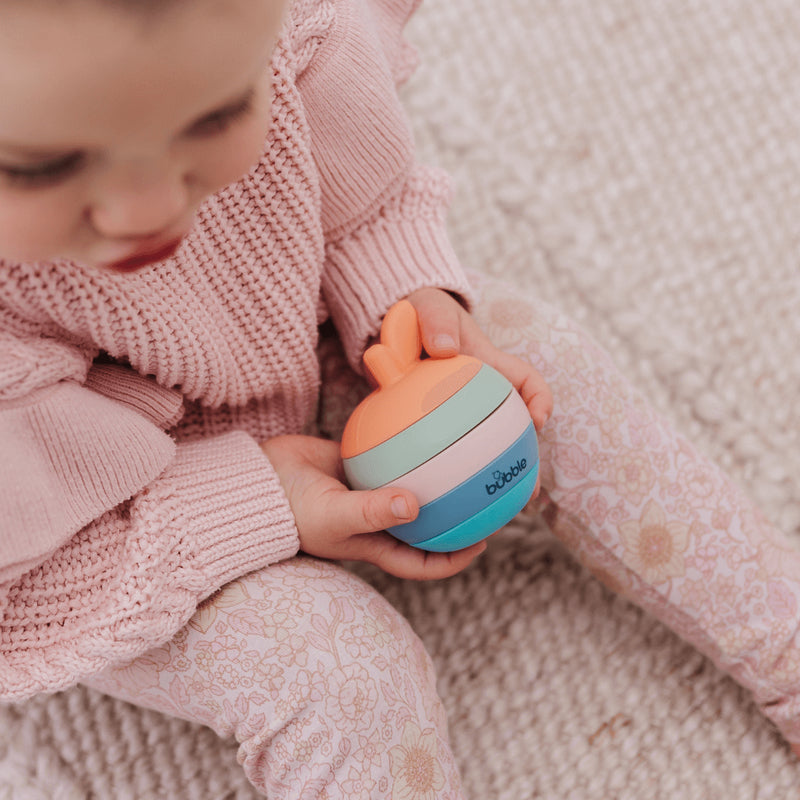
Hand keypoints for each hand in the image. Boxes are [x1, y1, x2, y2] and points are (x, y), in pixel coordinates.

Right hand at [261, 434, 485, 579]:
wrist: (258, 482)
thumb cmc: (292, 509)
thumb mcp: (334, 516)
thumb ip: (372, 511)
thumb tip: (416, 505)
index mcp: (376, 543)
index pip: (424, 561)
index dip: (455, 559)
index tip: (483, 543)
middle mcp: (378, 520)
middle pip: (427, 525)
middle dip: (457, 516)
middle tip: (486, 494)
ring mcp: (369, 491)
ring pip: (412, 486)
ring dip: (437, 478)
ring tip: (468, 455)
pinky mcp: (358, 464)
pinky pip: (391, 455)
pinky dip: (408, 446)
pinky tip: (427, 424)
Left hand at [406, 287, 553, 497]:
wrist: (396, 326)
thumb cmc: (417, 314)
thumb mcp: (426, 307)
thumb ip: (434, 321)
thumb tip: (443, 349)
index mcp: (490, 365)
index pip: (527, 381)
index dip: (539, 400)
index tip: (537, 420)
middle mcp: (483, 393)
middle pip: (516, 432)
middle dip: (527, 464)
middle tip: (528, 493)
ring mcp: (462, 414)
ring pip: (486, 454)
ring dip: (493, 483)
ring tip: (493, 515)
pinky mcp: (438, 428)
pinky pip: (445, 457)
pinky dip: (445, 479)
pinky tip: (434, 504)